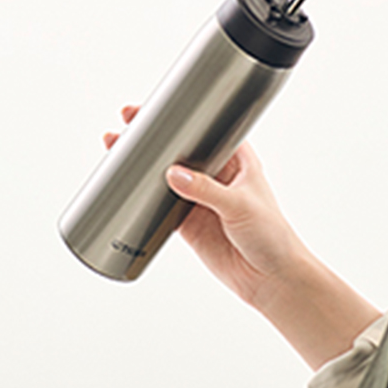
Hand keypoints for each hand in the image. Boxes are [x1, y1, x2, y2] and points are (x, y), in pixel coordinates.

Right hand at [104, 106, 380, 369]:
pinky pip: (161, 207)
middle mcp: (217, 176)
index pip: (207, 130)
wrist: (271, 278)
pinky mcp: (189, 225)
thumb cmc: (272, 235)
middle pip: (180, 150)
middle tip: (127, 123)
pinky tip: (125, 188)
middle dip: (154, 137)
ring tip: (115, 150)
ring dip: (144, 166)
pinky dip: (144, 199)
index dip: (182, 117)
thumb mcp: (240, 206)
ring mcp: (201, 200)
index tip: (155, 108)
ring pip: (165, 176)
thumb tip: (173, 174)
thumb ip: (207, 190)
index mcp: (237, 161)